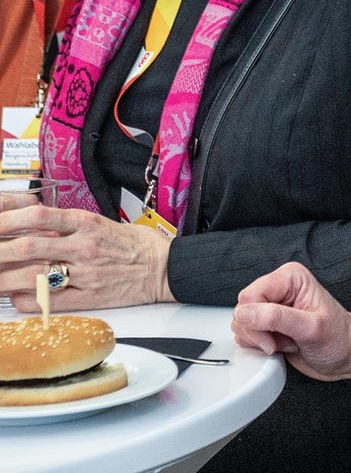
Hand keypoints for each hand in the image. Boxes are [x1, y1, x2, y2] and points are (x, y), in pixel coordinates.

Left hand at [0, 205, 172, 309]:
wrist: (167, 268)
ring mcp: (86, 274)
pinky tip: (16, 297)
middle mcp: (84, 247)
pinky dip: (27, 300)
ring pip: (33, 276)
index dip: (7, 219)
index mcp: (88, 224)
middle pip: (28, 247)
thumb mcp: (104, 224)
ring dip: (4, 279)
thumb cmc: (137, 245)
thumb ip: (69, 228)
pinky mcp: (90, 297)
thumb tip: (33, 232)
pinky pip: (50, 301)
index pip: (38, 216)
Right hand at [232, 262, 350, 381]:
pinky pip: (246, 335)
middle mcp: (278, 289)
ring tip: (287, 340)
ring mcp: (270, 308)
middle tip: (283, 339)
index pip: (250, 295)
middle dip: (258, 332)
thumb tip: (245, 313)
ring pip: (241, 324)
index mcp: (290, 278)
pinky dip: (260, 346)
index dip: (256, 319)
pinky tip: (281, 345)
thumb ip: (276, 318)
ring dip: (261, 340)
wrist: (345, 356)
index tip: (273, 336)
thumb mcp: (311, 328)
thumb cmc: (338, 338)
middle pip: (242, 310)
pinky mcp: (266, 325)